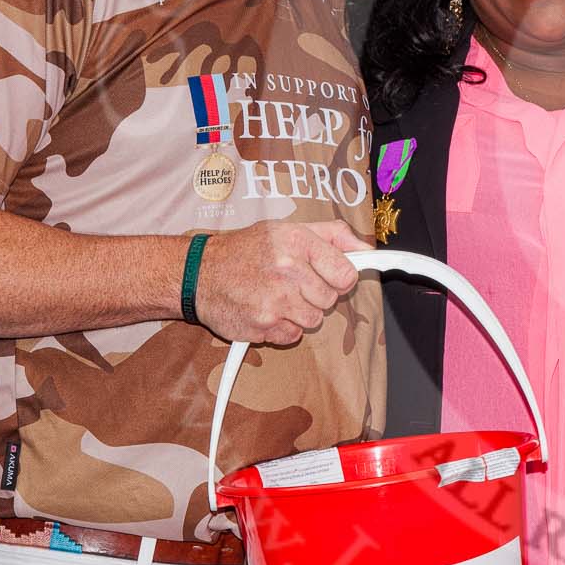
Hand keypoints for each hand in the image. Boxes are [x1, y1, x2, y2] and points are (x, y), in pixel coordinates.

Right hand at [193, 219, 369, 346]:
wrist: (198, 274)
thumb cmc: (246, 251)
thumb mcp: (287, 229)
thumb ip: (332, 236)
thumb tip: (366, 249)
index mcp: (296, 242)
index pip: (346, 273)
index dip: (342, 278)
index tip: (334, 277)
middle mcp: (287, 270)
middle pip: (331, 299)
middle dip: (316, 295)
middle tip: (294, 284)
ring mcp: (274, 300)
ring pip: (314, 320)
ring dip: (300, 313)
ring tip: (278, 296)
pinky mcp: (263, 326)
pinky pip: (293, 336)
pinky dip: (282, 328)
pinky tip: (265, 310)